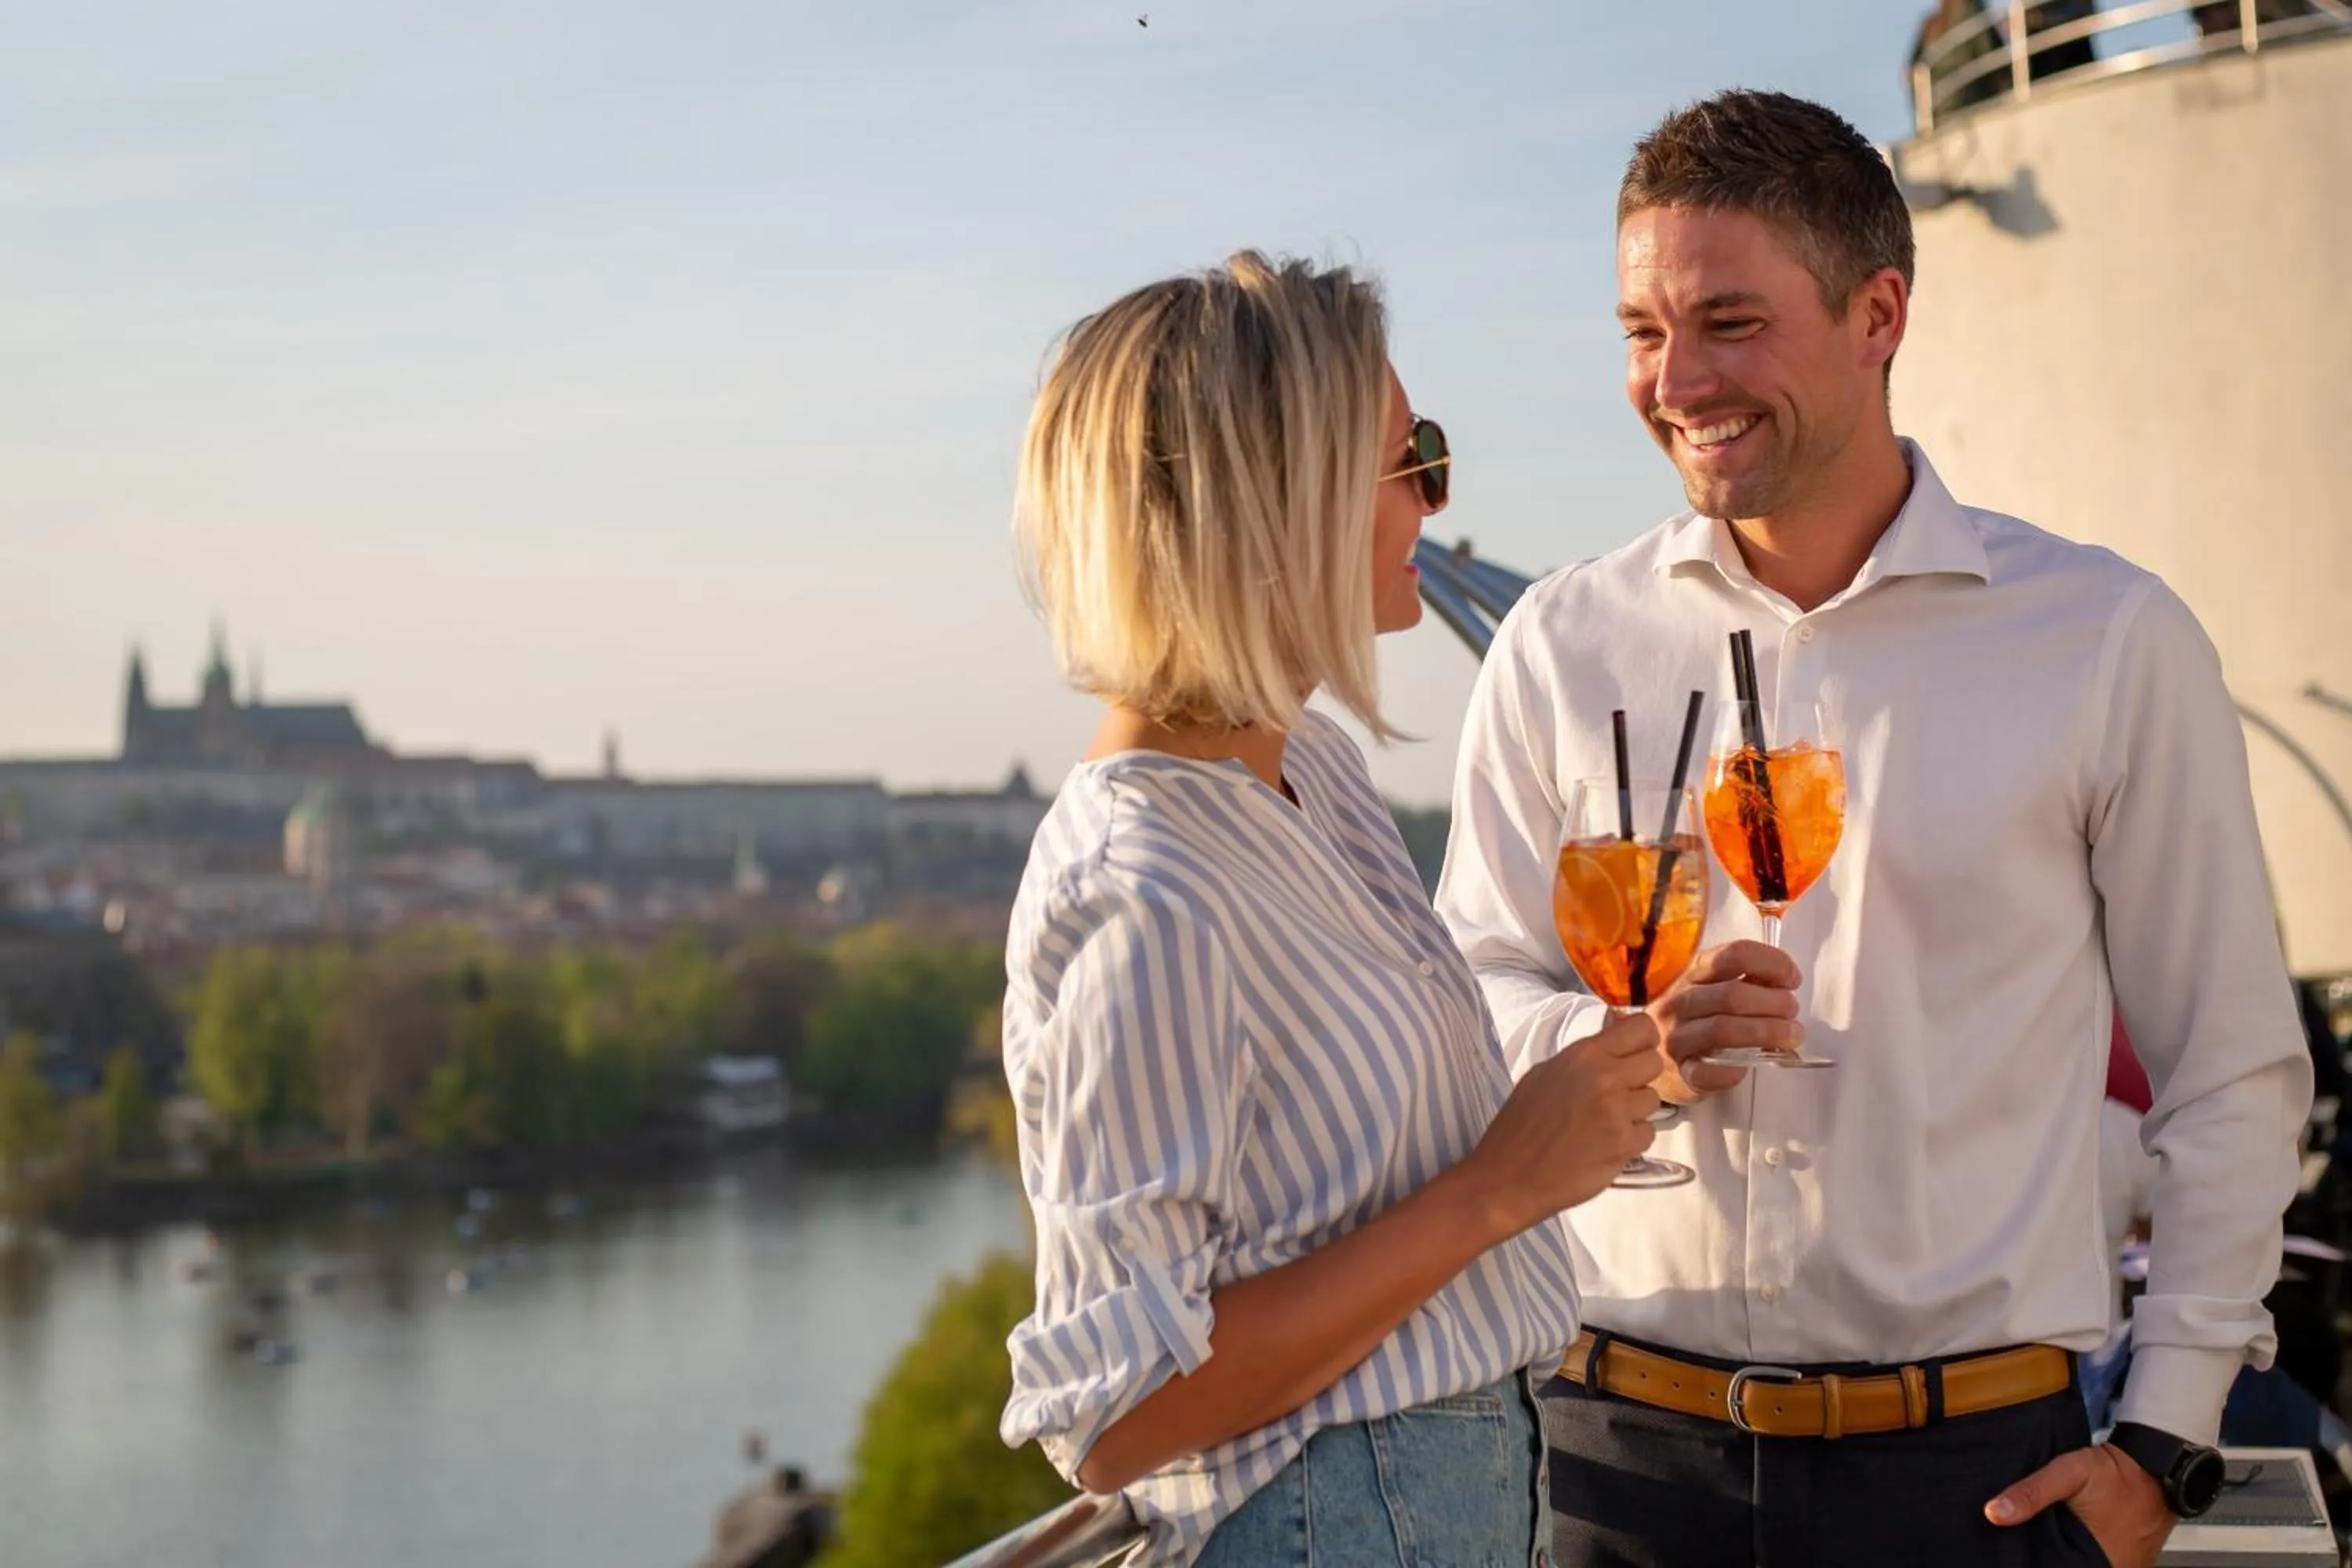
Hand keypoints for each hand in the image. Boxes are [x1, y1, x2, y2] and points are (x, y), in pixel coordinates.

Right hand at [1466, 1010, 1661, 1231]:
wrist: (1508, 1176)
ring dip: (1635, 1110)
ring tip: (1605, 1122)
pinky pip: (1647, 1132)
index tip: (1634, 1051)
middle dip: (1640, 1076)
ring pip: (1653, 1099)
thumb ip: (1585, 1056)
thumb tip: (1614, 1034)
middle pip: (1654, 1062)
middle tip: (1617, 1092)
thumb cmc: (1520, 1124)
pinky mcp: (1625, 1145)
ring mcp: (1618, 1112)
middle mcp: (1605, 1078)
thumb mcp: (1544, 1073)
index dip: (1643, 1039)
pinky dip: (1632, 1139)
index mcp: (1584, 1055)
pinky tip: (1605, 1143)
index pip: (1642, 1027)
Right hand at [1646, 940, 1802, 1103]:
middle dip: (1775, 1003)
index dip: (1772, 963)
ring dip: (1768, 1032)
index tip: (1792, 978)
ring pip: (1724, 1030)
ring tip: (1790, 1037)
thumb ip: (1743, 982)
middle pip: (1733, 995)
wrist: (1646, 1056)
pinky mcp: (1679, 1074)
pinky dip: (1735, 1070)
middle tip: (1792, 1013)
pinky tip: (1750, 1065)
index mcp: (1692, 974)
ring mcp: (1675, 1038)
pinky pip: (1709, 1072)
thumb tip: (1784, 984)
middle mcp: (1679, 1002)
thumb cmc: (1692, 1020)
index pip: (1733, 955)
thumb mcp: (1709, 990)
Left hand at [1986, 1443, 2173, 1567]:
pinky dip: (2081, 1555)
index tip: (2013, 1555)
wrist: (2156, 1464)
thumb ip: (2032, 1493)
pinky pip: (2098, 1563)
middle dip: (2047, 1559)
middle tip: (2024, 1546)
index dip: (2032, 1564)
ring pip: (2082, 1566)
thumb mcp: (2068, 1473)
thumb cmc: (2115, 1471)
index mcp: (2097, 1561)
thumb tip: (1994, 1513)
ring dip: (2062, 1558)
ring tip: (2042, 1543)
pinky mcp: (2130, 1560)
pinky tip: (2064, 1542)